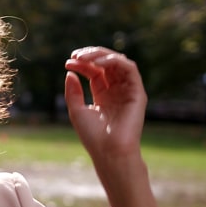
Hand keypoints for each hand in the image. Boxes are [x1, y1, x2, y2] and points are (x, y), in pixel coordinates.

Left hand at [64, 46, 146, 161]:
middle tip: (75, 55)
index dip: (82, 64)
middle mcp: (116, 91)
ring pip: (118, 62)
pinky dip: (114, 61)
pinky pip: (129, 68)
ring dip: (101, 55)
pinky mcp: (137, 92)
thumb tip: (70, 72)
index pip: (94, 71)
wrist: (109, 151)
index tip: (68, 62)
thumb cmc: (93, 135)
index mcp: (103, 95)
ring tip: (84, 57)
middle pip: (106, 64)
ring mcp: (127, 90)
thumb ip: (73, 92)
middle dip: (91, 56)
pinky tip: (97, 64)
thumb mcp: (76, 110)